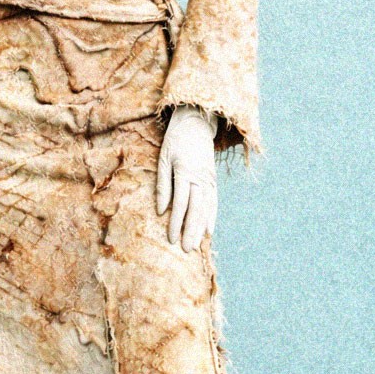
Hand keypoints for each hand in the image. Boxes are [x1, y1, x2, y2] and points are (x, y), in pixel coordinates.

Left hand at [156, 105, 217, 250]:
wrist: (196, 123)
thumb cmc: (175, 141)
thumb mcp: (163, 158)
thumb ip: (162, 184)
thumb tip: (160, 210)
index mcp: (184, 171)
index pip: (180, 203)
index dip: (176, 222)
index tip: (171, 239)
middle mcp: (199, 177)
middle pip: (195, 209)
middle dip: (190, 231)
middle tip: (186, 249)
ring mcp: (209, 179)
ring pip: (206, 208)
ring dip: (200, 228)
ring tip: (196, 245)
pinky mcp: (213, 180)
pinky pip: (214, 202)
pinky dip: (211, 217)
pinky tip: (209, 231)